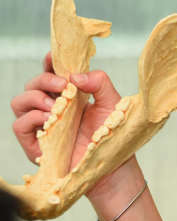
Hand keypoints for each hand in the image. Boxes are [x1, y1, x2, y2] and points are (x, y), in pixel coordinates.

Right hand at [11, 52, 121, 170]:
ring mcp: (42, 126)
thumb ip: (99, 82)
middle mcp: (52, 108)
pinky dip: (31, 118)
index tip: (53, 56)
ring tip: (56, 105)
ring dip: (35, 97)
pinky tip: (49, 119)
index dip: (49, 63)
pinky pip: (19, 125)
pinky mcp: (35, 144)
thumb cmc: (112, 133)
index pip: (51, 74)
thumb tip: (75, 75)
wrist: (112, 163)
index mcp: (70, 95)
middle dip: (44, 79)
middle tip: (64, 85)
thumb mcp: (112, 102)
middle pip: (33, 85)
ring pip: (19, 102)